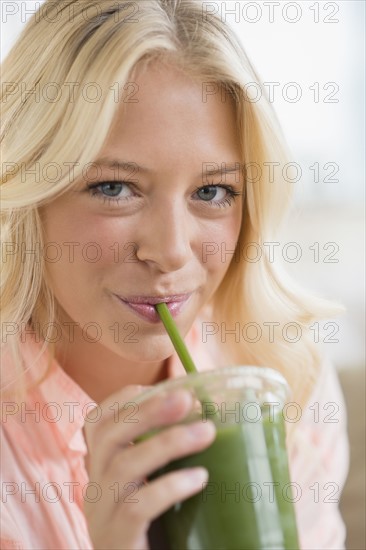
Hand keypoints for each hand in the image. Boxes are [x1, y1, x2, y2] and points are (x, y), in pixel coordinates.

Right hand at [83, 385, 215, 549]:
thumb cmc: (153, 528)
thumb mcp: (149, 485)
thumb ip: (164, 457)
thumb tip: (209, 418)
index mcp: (101, 469)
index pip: (96, 422)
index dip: (125, 399)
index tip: (162, 389)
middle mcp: (95, 487)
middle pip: (109, 436)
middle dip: (148, 411)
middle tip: (187, 399)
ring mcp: (102, 515)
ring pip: (124, 466)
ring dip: (168, 442)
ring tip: (208, 432)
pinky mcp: (118, 540)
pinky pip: (138, 506)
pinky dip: (170, 486)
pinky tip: (200, 479)